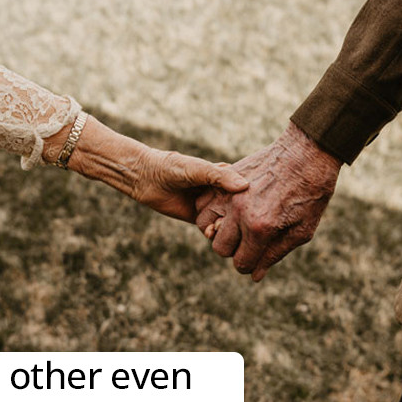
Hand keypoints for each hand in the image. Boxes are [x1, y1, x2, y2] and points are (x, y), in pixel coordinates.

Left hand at [44, 115, 248, 221]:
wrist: (144, 178)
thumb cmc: (169, 167)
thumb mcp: (196, 169)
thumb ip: (218, 176)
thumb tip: (244, 187)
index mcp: (224, 176)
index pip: (246, 189)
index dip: (253, 199)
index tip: (257, 205)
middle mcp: (220, 192)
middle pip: (239, 209)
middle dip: (242, 218)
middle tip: (241, 222)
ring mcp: (210, 206)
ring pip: (227, 222)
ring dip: (227, 228)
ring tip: (220, 226)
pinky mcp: (198, 219)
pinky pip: (211, 230)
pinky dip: (213, 234)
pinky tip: (210, 232)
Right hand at [194, 122, 341, 280]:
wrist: (308, 152)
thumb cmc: (311, 193)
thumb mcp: (302, 230)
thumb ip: (275, 254)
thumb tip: (254, 276)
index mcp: (260, 228)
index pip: (241, 262)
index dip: (250, 265)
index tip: (258, 257)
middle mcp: (239, 212)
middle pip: (221, 248)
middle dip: (235, 250)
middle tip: (250, 240)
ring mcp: (228, 194)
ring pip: (205, 227)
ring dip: (218, 230)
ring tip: (236, 225)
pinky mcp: (224, 179)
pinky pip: (202, 203)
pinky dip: (210, 210)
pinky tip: (226, 209)